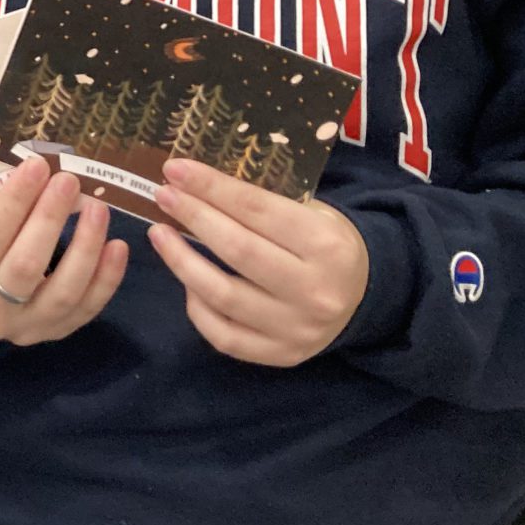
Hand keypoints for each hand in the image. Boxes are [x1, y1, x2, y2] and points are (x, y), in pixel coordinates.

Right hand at [0, 156, 128, 345]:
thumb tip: (42, 173)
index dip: (14, 201)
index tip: (37, 167)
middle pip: (24, 266)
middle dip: (49, 219)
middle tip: (68, 181)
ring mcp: (24, 329)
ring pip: (62, 292)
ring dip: (84, 246)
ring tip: (98, 208)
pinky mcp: (54, 334)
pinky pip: (87, 309)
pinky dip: (107, 277)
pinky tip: (117, 246)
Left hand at [147, 158, 368, 366]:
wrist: (364, 295)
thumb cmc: (325, 242)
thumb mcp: (311, 212)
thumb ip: (262, 202)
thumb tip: (194, 182)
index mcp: (326, 244)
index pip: (257, 209)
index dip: (211, 187)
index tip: (175, 169)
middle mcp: (315, 290)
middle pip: (237, 250)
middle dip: (193, 217)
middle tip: (163, 196)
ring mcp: (298, 329)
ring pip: (223, 296)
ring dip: (182, 261)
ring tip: (159, 234)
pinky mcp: (282, 355)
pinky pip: (224, 335)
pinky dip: (197, 307)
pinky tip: (186, 281)